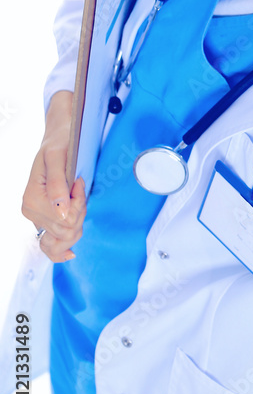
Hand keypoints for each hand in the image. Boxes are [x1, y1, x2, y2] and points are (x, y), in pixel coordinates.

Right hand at [21, 90, 86, 262]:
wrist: (56, 140)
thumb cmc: (58, 145)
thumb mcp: (58, 157)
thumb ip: (58, 185)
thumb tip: (62, 211)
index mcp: (32, 199)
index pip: (65, 220)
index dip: (78, 204)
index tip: (78, 183)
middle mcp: (31, 212)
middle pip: (66, 231)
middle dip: (80, 212)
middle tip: (79, 189)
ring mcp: (37, 218)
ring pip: (65, 237)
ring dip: (78, 221)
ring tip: (77, 199)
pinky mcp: (44, 220)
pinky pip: (52, 245)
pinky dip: (61, 249)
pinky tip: (69, 252)